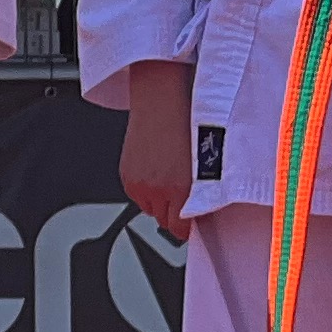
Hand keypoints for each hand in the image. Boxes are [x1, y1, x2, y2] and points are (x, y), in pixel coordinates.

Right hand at [118, 58, 196, 241]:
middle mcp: (157, 190)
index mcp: (180, 189)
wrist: (162, 101)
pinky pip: (138, 197)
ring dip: (159, 200)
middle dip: (174, 211)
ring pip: (151, 209)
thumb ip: (202, 193)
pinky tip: (155, 169)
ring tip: (168, 176)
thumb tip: (201, 210)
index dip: (189, 224)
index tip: (194, 218)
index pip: (181, 230)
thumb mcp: (205, 165)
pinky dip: (145, 189)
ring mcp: (139, 185)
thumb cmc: (188, 124)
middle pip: (164, 222)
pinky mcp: (126, 178)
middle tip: (183, 192)